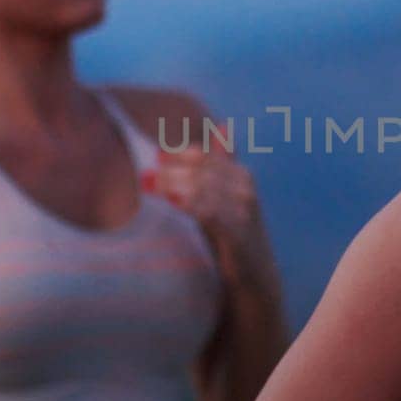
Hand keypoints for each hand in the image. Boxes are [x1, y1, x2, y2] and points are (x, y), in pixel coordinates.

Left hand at [144, 122, 259, 258]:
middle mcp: (245, 188)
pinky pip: (210, 211)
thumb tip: (222, 126)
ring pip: (202, 187)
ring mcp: (244, 210)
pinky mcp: (238, 233)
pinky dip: (188, 203)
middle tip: (145, 176)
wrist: (255, 275)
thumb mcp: (224, 196)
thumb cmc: (232, 232)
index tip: (156, 157)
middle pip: (201, 170)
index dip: (178, 154)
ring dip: (172, 184)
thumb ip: (220, 164)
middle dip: (171, 171)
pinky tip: (172, 202)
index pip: (205, 156)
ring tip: (149, 186)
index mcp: (241, 175)